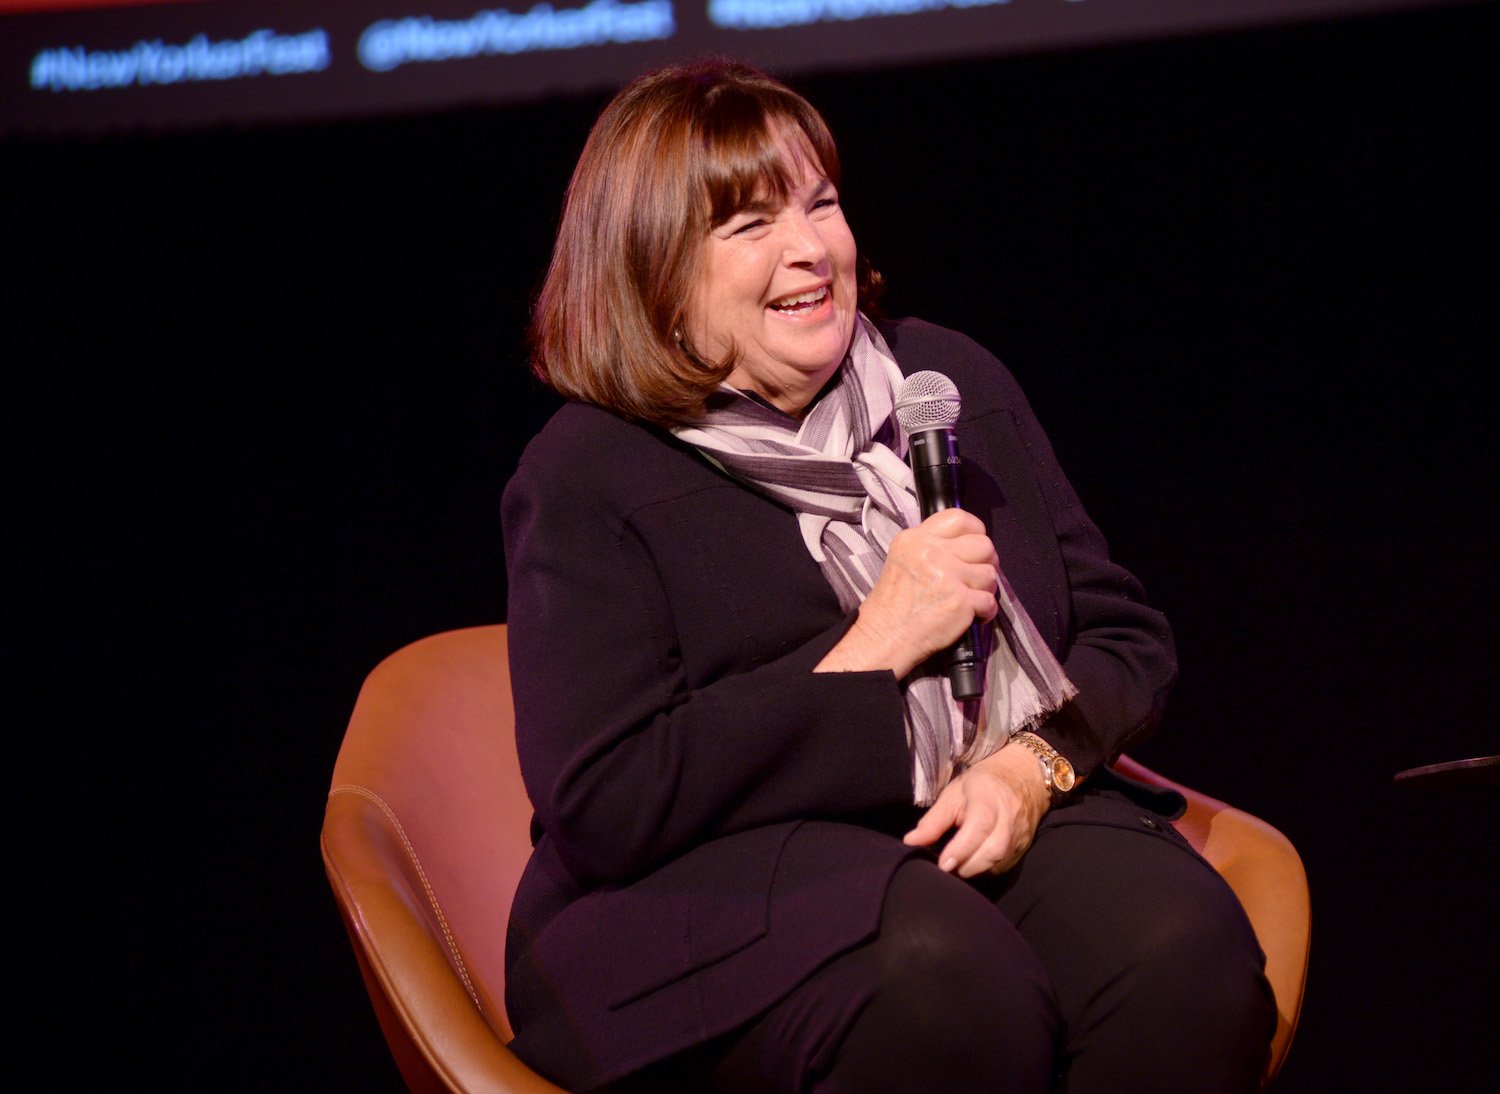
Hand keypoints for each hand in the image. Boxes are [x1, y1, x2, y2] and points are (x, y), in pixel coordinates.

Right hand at [816, 509, 998, 676]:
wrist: (886, 636)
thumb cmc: (894, 603)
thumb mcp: (902, 558)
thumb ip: (930, 546)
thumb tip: (965, 544)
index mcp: (916, 539)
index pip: (960, 518)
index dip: (975, 531)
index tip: (974, 547)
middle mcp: (932, 553)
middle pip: (983, 544)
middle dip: (986, 561)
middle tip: (976, 575)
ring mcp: (948, 576)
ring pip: (990, 574)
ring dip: (985, 588)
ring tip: (970, 597)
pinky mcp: (960, 601)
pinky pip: (990, 601)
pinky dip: (986, 611)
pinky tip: (973, 615)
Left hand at [902, 743, 1050, 877]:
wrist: (1024, 778)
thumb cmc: (982, 785)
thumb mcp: (954, 794)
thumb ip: (934, 820)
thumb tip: (910, 842)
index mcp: (989, 796)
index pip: (979, 825)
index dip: (961, 848)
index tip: (942, 863)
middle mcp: (1009, 816)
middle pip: (993, 849)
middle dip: (967, 864)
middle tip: (946, 866)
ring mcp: (1021, 833)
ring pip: (1000, 861)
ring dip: (976, 869)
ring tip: (958, 866)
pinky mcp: (1025, 846)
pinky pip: (1005, 865)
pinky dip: (987, 870)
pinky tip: (974, 864)